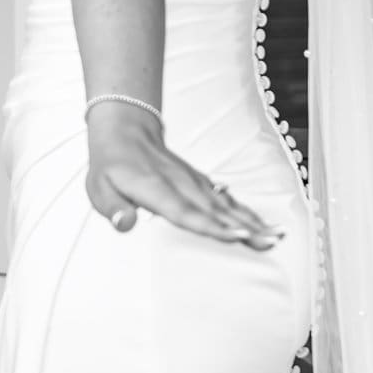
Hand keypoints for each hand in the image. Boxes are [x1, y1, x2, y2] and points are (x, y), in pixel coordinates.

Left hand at [86, 128, 282, 247]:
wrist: (125, 131)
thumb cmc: (111, 165)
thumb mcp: (97, 187)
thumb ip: (112, 208)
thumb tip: (124, 224)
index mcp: (155, 189)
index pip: (186, 212)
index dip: (211, 225)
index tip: (237, 236)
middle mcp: (180, 185)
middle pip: (215, 210)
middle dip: (245, 226)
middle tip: (270, 241)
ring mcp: (193, 182)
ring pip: (225, 204)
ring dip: (252, 220)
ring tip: (275, 235)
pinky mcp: (199, 182)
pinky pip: (225, 198)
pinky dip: (244, 211)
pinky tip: (261, 223)